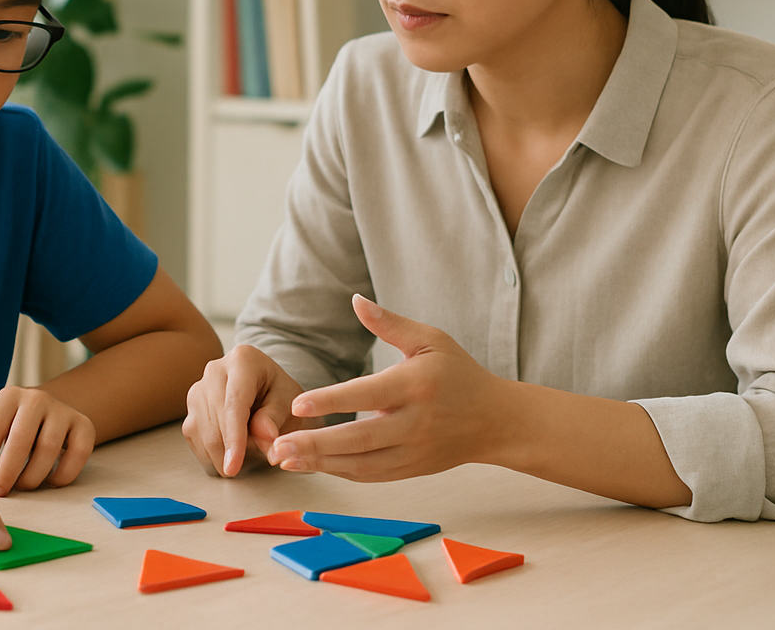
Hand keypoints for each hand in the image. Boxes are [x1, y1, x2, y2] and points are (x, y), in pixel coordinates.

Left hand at [0, 386, 95, 496]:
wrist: (46, 413)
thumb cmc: (14, 428)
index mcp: (9, 397)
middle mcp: (37, 399)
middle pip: (22, 438)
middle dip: (8, 470)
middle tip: (0, 491)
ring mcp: (62, 410)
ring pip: (49, 448)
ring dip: (33, 475)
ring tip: (23, 487)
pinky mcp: (84, 424)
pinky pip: (79, 453)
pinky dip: (64, 474)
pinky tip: (51, 482)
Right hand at [181, 344, 319, 476]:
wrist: (265, 388)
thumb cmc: (279, 394)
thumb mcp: (289, 402)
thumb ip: (277, 418)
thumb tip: (265, 437)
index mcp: (243, 361)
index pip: (234, 403)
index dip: (234, 438)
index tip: (234, 466)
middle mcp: (214, 371)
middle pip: (215, 421)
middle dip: (232, 451)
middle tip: (258, 460)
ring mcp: (198, 390)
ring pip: (202, 433)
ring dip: (223, 454)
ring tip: (250, 450)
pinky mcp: (190, 409)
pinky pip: (196, 440)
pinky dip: (213, 455)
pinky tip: (232, 450)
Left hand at [264, 294, 510, 480]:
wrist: (496, 421)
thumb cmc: (458, 373)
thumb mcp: (431, 340)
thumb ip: (390, 324)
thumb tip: (355, 300)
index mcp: (416, 386)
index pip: (368, 395)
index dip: (332, 400)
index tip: (298, 404)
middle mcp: (414, 422)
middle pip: (361, 438)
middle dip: (317, 444)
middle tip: (278, 445)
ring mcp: (414, 451)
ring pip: (362, 464)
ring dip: (322, 463)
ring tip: (283, 459)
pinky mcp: (412, 469)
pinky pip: (371, 475)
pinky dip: (340, 472)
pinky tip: (311, 465)